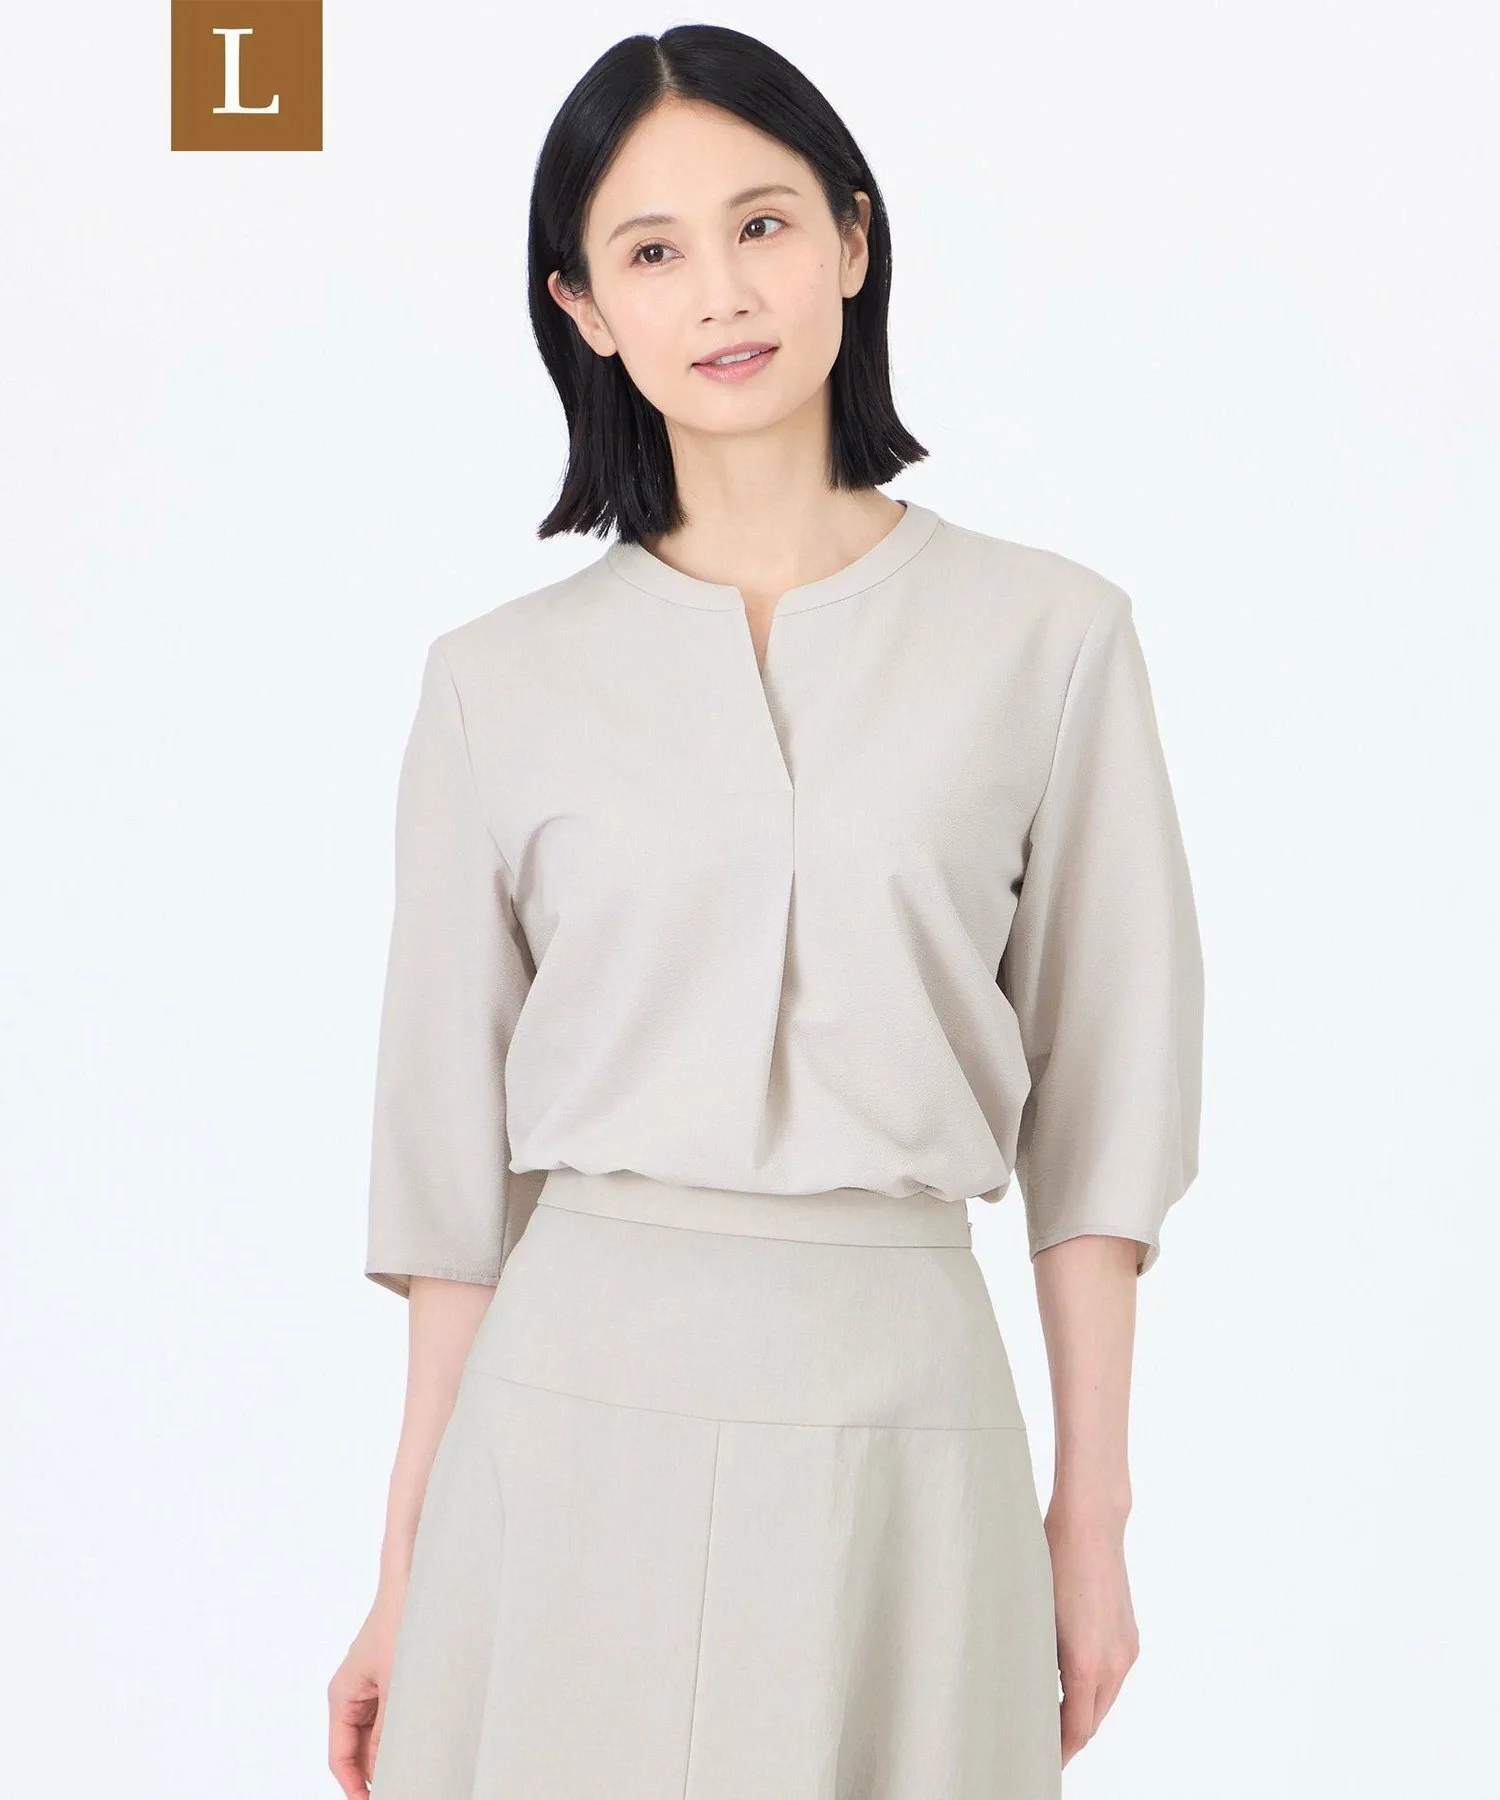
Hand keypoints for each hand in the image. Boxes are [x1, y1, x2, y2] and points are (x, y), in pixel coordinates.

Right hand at [327, 1589, 403, 1795]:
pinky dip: (402, 1734)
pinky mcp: (393, 1680)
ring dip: (391, 1753)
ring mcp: (373, 1687)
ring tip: (414, 1770)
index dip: (354, 1789)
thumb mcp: (396, 1684)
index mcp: (342, 1696)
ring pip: (377, 1737)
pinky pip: (392, 1718)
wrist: (416, 1581)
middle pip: (359, 1751)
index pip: (340, 1758)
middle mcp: (354, 1694)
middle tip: (402, 1785)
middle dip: (376, 1774)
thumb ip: (390, 1730)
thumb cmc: (401, 1622)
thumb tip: (387, 1770)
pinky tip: (421, 1745)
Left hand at [1044, 1501, 1139, 1766]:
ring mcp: (1125, 1648)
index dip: (1060, 1750)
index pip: (1077, 1729)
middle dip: (1070, 1737)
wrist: (1090, 1523)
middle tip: (1040, 1746)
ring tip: (1053, 1719)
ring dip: (1083, 1713)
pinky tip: (1072, 1683)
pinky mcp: (1128, 1634)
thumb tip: (1028, 1691)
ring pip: (1104, 1699)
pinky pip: (1112, 1675)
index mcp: (1087, 1663)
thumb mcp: (1035, 1614)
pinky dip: (1094, 1688)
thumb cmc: (1052, 1560)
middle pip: (1093, 1719)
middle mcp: (1113, 1662)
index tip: (1041, 1760)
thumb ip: (1039, 1660)